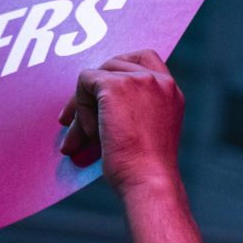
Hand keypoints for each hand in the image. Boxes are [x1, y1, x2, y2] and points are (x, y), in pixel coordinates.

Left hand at [59, 50, 184, 195]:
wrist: (149, 182)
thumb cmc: (145, 171)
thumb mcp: (146, 133)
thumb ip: (131, 112)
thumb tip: (87, 111)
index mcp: (171, 92)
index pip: (143, 60)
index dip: (116, 72)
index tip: (99, 97)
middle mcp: (160, 80)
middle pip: (112, 65)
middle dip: (91, 93)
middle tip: (71, 121)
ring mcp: (139, 79)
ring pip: (96, 76)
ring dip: (83, 106)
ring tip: (79, 139)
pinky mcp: (115, 85)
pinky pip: (85, 83)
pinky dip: (81, 109)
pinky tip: (91, 136)